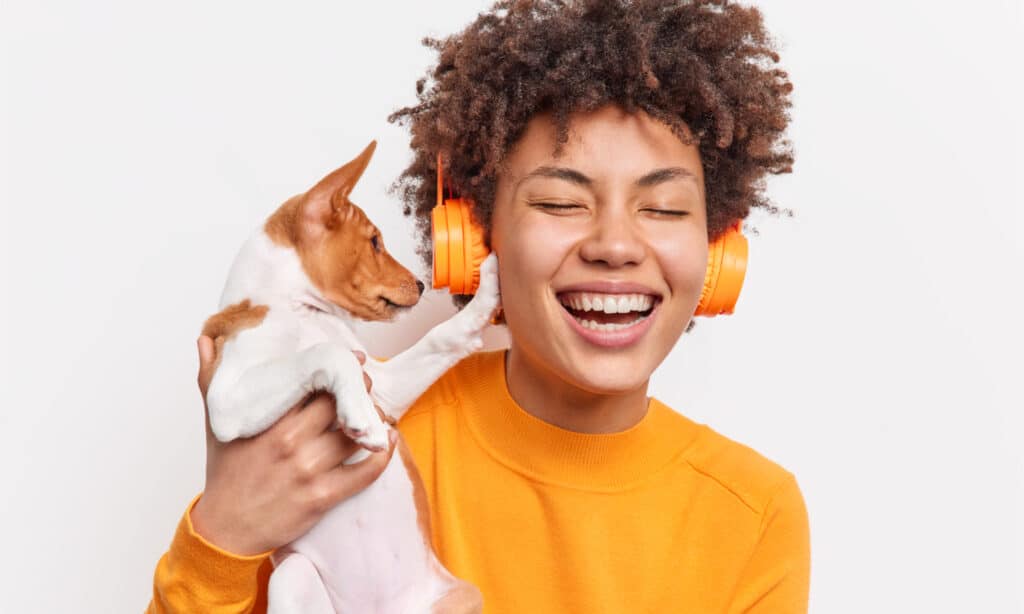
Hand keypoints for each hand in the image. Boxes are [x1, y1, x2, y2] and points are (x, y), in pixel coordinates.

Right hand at [189, 336, 396, 555]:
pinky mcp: (323, 496)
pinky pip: (365, 472)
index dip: (334, 368)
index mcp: (269, 421)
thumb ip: (211, 379)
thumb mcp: (216, 423)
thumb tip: (204, 339)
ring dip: (373, 420)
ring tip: (376, 411)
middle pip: (339, 404)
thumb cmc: (225, 472)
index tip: (349, 358)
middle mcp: (290, 442)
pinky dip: (382, 454)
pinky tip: (388, 440)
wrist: (226, 529)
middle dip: (359, 389)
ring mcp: (309, 470)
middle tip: (366, 384)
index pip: (310, 383)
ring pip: (356, 434)